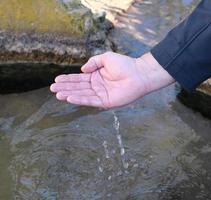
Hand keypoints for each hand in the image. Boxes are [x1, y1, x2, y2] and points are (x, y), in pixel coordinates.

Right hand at [50, 52, 174, 107]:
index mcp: (96, 76)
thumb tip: (82, 70)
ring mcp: (101, 95)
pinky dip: (79, 100)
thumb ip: (93, 62)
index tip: (57, 79)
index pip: (79, 78)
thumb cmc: (125, 65)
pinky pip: (90, 101)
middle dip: (65, 87)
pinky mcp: (106, 102)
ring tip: (57, 94)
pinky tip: (69, 98)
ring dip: (69, 94)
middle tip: (52, 88)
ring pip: (82, 94)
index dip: (68, 79)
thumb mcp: (106, 58)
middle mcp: (97, 86)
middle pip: (78, 87)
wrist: (139, 74)